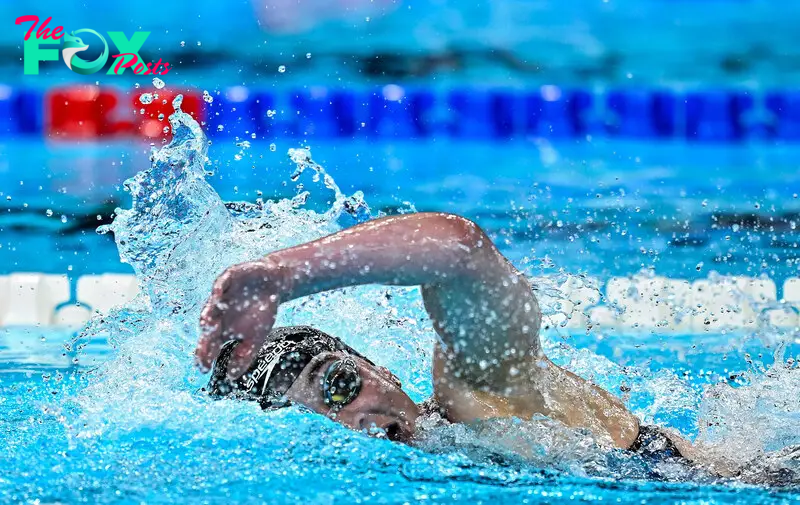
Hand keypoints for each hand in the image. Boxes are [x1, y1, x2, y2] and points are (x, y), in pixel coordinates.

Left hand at [195, 258, 286, 378]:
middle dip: (207, 335)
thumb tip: (232, 377)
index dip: (205, 356)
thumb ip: (244, 356)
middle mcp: (217, 313)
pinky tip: (218, 294)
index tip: (204, 369)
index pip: (208, 344)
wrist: (274, 284)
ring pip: (211, 305)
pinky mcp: (228, 278)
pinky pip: (221, 284)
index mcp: (221, 329)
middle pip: (207, 325)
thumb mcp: (256, 337)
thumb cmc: (262, 312)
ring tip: (209, 322)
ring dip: (209, 313)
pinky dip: (219, 289)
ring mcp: (221, 295)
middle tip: (207, 344)